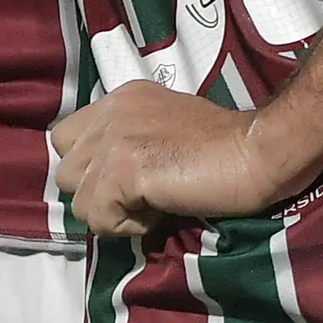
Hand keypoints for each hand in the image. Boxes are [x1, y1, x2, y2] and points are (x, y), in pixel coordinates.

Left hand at [52, 80, 296, 237]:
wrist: (257, 153)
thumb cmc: (225, 147)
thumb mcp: (165, 126)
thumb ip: (130, 139)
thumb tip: (107, 180)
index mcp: (123, 97)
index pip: (66, 138)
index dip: (91, 167)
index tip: (129, 177)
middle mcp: (112, 111)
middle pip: (65, 173)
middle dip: (98, 192)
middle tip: (143, 192)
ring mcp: (114, 138)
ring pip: (78, 202)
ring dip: (114, 212)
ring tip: (157, 200)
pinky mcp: (123, 168)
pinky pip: (99, 218)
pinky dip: (130, 225)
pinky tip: (163, 208)